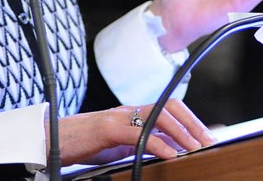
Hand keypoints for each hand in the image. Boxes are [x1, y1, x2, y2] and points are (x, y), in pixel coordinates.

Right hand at [57, 98, 215, 166]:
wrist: (54, 141)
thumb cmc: (86, 145)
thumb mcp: (120, 145)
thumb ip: (143, 144)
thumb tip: (169, 150)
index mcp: (134, 114)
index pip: (169, 107)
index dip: (191, 118)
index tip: (209, 134)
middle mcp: (130, 110)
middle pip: (169, 107)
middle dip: (192, 123)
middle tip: (208, 141)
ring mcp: (120, 117)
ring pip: (158, 116)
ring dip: (181, 133)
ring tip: (195, 148)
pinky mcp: (109, 128)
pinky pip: (139, 133)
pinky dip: (158, 144)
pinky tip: (170, 155)